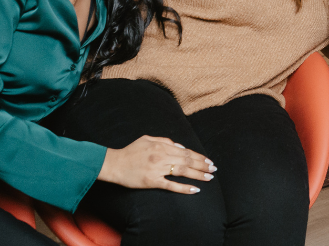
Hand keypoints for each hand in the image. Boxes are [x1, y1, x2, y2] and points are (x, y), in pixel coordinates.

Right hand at [98, 135, 216, 193]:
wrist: (114, 164)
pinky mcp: (152, 181)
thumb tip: (181, 147)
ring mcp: (158, 169)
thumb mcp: (148, 139)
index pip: (186, 152)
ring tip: (209, 177)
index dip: (199, 156)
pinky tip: (195, 190)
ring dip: (198, 174)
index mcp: (162, 146)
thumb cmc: (130, 151)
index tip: (208, 160)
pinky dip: (184, 188)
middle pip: (187, 161)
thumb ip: (165, 141)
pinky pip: (171, 185)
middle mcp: (162, 156)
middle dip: (203, 165)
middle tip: (213, 169)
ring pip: (183, 171)